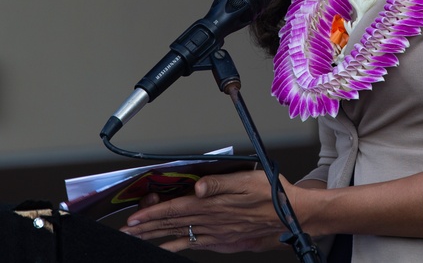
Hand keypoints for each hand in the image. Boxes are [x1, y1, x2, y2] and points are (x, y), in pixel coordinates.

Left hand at [120, 169, 290, 253]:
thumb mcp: (248, 180)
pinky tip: (166, 247)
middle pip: (172, 223)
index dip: (153, 213)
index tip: (135, 217)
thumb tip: (198, 186)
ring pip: (179, 233)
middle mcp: (210, 220)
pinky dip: (176, 245)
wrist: (290, 215)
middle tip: (127, 229)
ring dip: (156, 235)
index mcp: (213, 204)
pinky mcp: (221, 238)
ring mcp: (215, 231)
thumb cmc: (272, 194)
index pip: (176, 208)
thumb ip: (220, 182)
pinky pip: (193, 243)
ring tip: (137, 237)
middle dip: (147, 226)